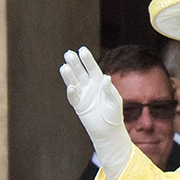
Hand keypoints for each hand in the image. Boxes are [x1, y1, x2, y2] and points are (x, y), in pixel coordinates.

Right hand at [59, 46, 131, 179]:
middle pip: (80, 72)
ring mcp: (83, 95)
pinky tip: (71, 87)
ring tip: (65, 66)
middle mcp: (89, 87)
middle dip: (75, 63)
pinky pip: (73, 97)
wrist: (109, 130)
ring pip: (74, 82)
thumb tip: (105, 77)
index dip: (87, 59)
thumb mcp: (115, 101)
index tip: (82, 50)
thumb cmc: (114, 114)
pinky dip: (72, 92)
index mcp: (99, 83)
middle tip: (69, 53)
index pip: (92, 68)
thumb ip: (109, 89)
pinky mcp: (79, 106)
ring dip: (69, 74)